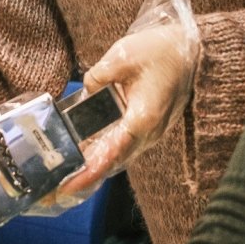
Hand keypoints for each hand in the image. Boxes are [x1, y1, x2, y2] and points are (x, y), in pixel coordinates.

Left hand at [58, 22, 200, 198]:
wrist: (189, 50)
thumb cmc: (161, 51)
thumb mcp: (123, 55)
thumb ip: (97, 76)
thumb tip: (87, 91)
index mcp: (143, 118)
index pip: (113, 152)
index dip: (90, 171)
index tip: (69, 186)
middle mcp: (149, 132)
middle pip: (113, 162)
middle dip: (85, 177)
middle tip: (54, 192)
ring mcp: (150, 133)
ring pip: (118, 157)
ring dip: (93, 168)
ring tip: (63, 179)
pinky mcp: (147, 128)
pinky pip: (123, 146)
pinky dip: (103, 155)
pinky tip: (82, 157)